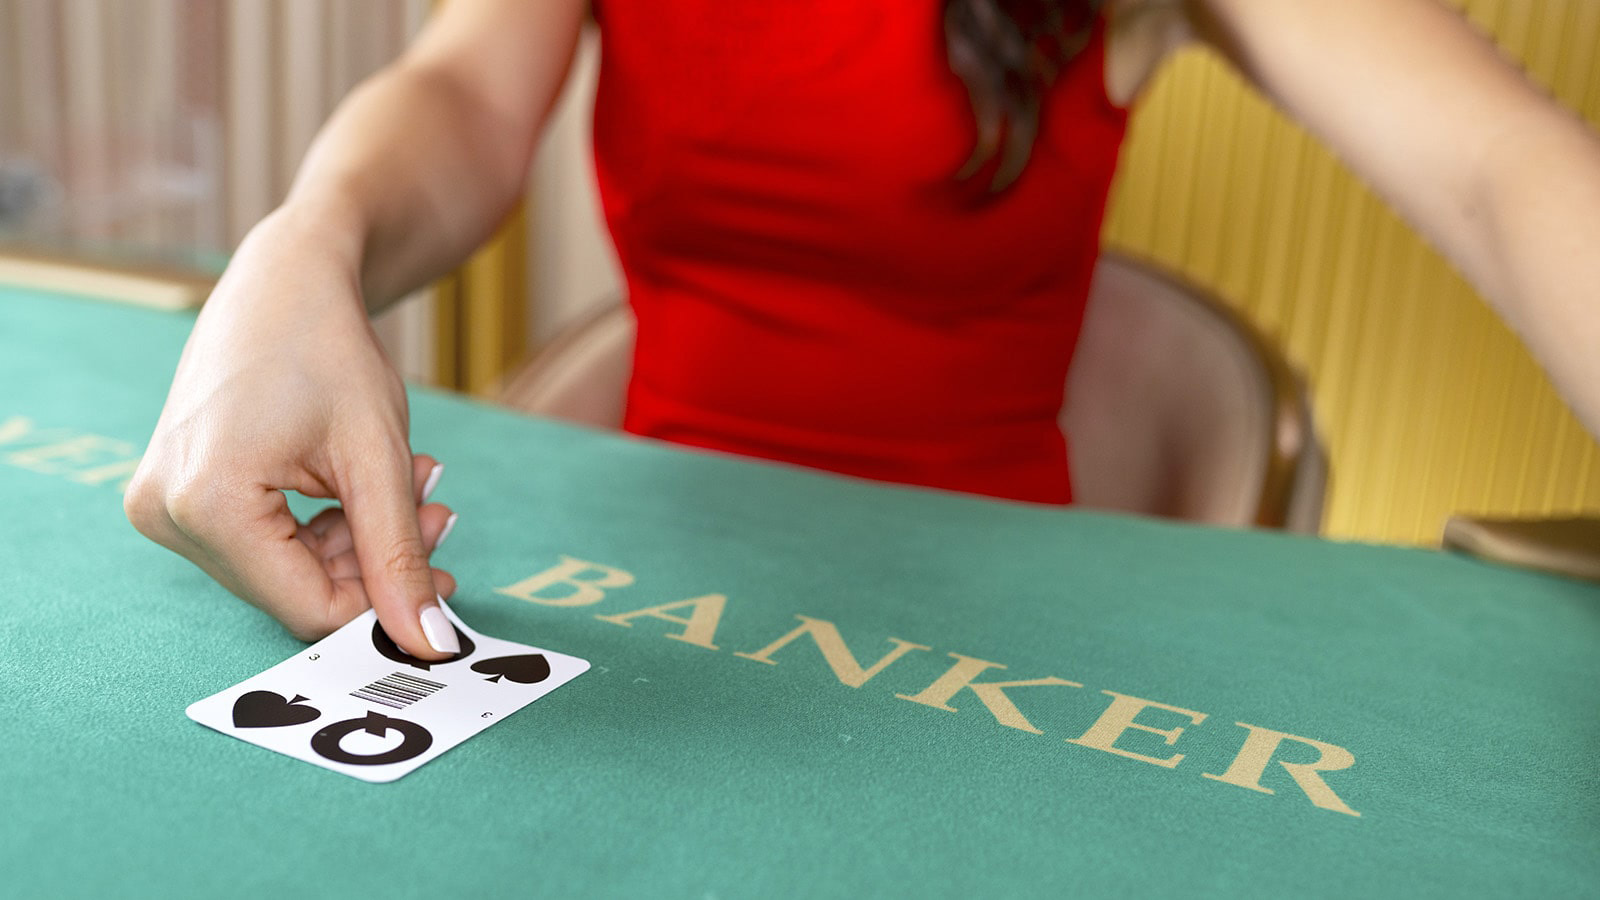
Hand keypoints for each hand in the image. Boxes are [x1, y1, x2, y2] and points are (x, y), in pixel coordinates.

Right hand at [126, 210, 459, 658]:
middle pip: (294, 590)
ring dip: (357, 542)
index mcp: (208, 504)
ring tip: (415, 484)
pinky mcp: (177, 494)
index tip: (446, 584)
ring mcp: (163, 506)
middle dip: (375, 563)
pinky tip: (364, 485)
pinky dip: (322, 526)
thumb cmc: (330, 349)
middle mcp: (168, 514)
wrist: (285, 279)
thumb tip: (430, 645)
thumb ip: (400, 557)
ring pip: (284, 569)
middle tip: (438, 514)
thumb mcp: (379, 459)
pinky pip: (262, 543)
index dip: (385, 609)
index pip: (308, 608)